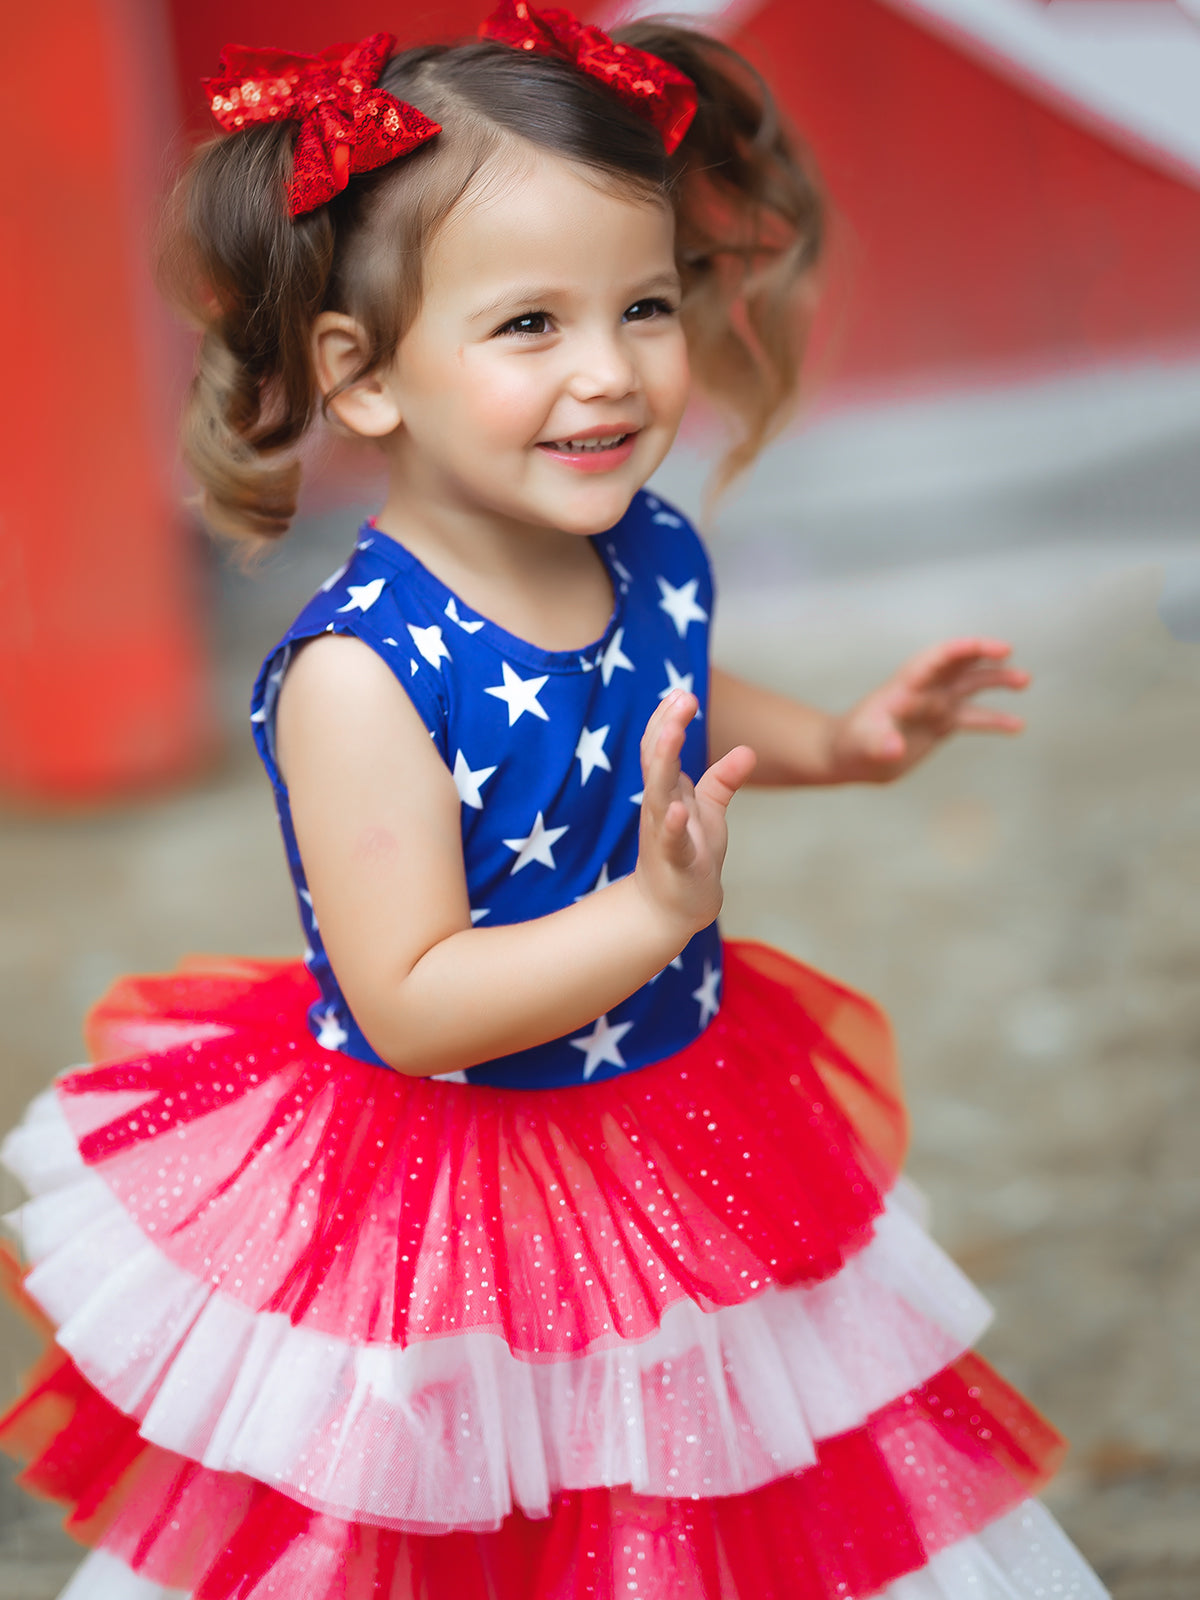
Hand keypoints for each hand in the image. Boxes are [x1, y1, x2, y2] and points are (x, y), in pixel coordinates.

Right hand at [633, 691, 755, 941]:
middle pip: (656, 761)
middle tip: (681, 697)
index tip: (682, 693)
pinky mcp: (674, 862)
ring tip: (672, 732)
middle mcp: (658, 807)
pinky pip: (671, 840)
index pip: (660, 748)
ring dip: (663, 762)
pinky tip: (675, 809)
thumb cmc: (689, 855)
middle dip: (666, 728)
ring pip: (657, 793)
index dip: (668, 720)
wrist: (671, 908)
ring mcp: (662, 833)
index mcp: (665, 791)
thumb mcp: (708, 811)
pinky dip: (671, 825)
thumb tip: (748, 750)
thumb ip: (723, 780)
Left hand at [829, 637, 1029, 782]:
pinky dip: (996, 720)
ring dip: (997, 681)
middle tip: (1009, 656)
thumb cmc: (850, 745)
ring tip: (1025, 681)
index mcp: (908, 684)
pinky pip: (974, 718)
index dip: (967, 649)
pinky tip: (1018, 726)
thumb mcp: (863, 744)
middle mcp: (926, 689)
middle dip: (985, 656)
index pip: (941, 657)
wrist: (847, 757)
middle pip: (960, 664)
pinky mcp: (941, 724)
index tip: (996, 649)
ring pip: (972, 686)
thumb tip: (894, 749)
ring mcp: (935, 705)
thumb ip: (879, 743)